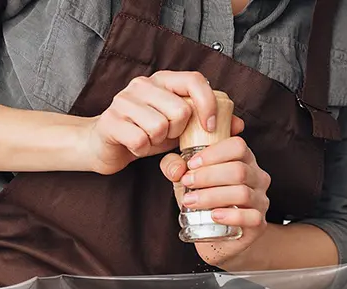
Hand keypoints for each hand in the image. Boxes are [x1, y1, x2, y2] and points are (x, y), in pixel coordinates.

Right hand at [80, 71, 240, 174]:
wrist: (106, 145)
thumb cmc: (147, 134)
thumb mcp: (180, 129)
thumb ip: (207, 124)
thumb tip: (240, 124)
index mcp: (163, 80)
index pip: (195, 80)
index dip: (208, 104)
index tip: (211, 129)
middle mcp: (143, 84)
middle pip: (180, 110)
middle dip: (178, 132)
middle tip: (166, 136)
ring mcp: (124, 100)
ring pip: (159, 126)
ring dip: (158, 142)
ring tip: (150, 140)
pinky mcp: (111, 121)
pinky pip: (140, 140)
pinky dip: (142, 150)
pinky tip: (136, 147)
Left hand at [160, 137, 270, 268]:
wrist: (217, 237)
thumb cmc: (206, 204)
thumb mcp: (188, 182)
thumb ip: (175, 168)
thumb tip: (176, 168)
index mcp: (244, 161)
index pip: (238, 146)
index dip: (214, 153)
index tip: (191, 164)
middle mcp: (257, 178)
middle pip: (238, 170)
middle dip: (208, 176)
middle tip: (187, 183)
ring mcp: (260, 201)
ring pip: (242, 193)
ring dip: (212, 196)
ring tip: (192, 201)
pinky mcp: (259, 223)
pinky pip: (250, 217)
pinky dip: (230, 215)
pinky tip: (214, 216)